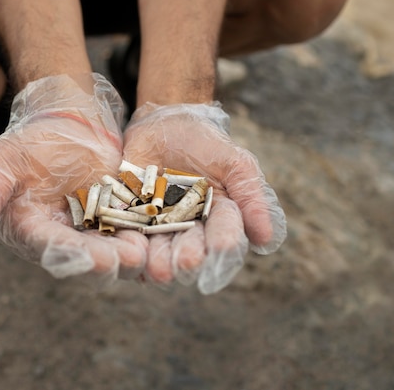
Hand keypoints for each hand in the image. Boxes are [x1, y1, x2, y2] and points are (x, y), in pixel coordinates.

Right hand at [0, 74, 147, 284]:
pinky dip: (145, 236)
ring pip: (111, 248)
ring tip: (146, 253)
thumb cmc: (29, 142)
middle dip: (106, 259)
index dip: (70, 254)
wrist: (67, 124)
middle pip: (85, 254)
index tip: (92, 260)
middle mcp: (61, 238)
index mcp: (31, 230)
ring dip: (129, 255)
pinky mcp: (117, 219)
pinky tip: (161, 238)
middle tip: (128, 260)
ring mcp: (91, 231)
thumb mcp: (1, 162)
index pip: (49, 247)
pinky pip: (132, 230)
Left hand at [123, 103, 286, 293]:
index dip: (223, 242)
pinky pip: (126, 238)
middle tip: (184, 262)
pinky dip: (126, 247)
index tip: (222, 247)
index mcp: (218, 220)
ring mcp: (156, 229)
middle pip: (189, 250)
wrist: (162, 124)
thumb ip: (250, 196)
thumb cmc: (204, 143)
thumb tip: (268, 240)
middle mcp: (189, 232)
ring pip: (157, 252)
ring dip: (157, 262)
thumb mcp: (233, 162)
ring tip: (157, 269)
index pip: (224, 234)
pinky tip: (125, 252)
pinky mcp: (127, 221)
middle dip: (187, 257)